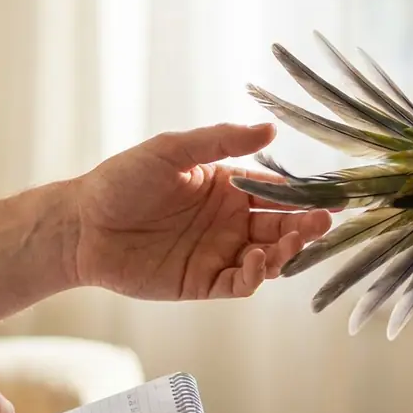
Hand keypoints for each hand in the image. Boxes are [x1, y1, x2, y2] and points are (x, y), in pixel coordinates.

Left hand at [70, 122, 331, 299]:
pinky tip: (257, 261)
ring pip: (268, 258)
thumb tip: (270, 128)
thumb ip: (221, 141)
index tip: (331, 197)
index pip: (276, 190)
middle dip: (305, 225)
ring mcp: (218, 253)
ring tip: (293, 241)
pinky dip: (256, 276)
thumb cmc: (122, 180)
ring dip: (286, 251)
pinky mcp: (203, 283)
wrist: (81, 225)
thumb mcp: (173, 150)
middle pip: (280, 226)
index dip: (305, 195)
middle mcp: (229, 221)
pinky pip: (240, 284)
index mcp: (227, 187)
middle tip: (323, 222)